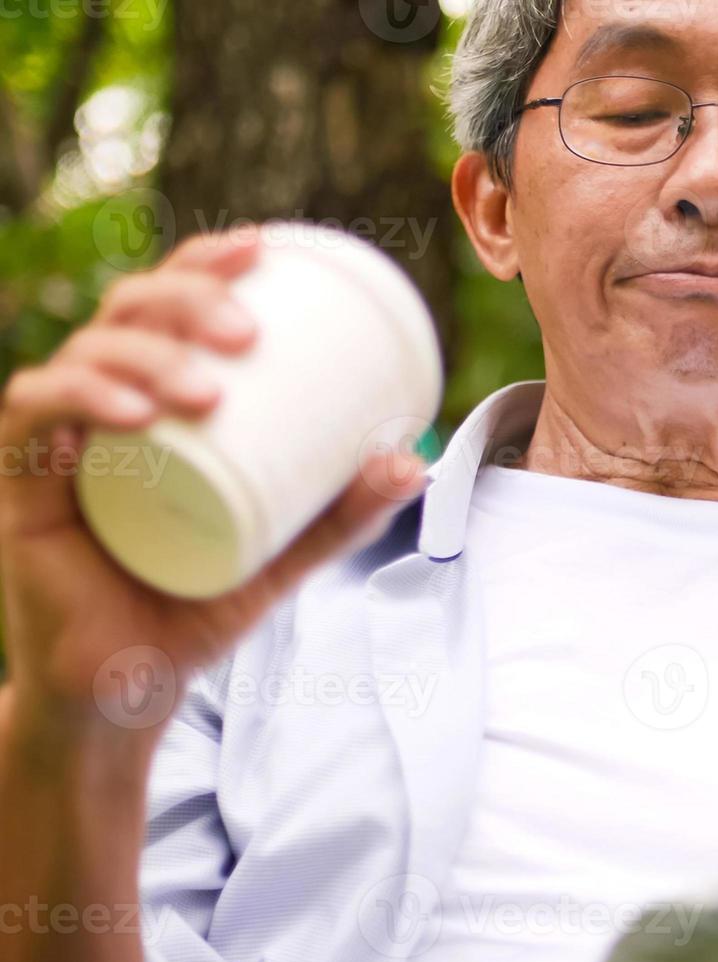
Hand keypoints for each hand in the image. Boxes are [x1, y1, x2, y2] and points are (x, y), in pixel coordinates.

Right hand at [0, 230, 425, 745]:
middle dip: (185, 299)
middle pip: (128, 313)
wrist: (126, 691)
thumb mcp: (283, 554)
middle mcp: (98, 407)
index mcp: (152, 401)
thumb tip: (413, 459)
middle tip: (250, 333)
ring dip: (148, 353)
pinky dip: (82, 397)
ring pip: (86, 354)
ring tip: (209, 386)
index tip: (262, 248)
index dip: (204, 263)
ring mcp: (57, 442)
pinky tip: (134, 410)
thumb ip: (340, 512)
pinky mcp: (22, 486)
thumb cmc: (195, 608)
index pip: (166, 307)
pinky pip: (36, 416)